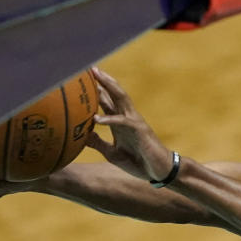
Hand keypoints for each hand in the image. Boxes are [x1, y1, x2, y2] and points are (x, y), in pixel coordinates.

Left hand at [87, 67, 172, 181]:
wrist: (159, 171)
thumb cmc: (139, 163)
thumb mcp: (112, 153)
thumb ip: (98, 143)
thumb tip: (81, 136)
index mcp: (120, 123)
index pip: (107, 101)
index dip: (96, 89)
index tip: (82, 78)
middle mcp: (127, 117)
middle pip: (114, 93)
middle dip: (102, 80)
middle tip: (88, 68)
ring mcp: (135, 122)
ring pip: (121, 98)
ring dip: (108, 86)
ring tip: (96, 76)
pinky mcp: (140, 130)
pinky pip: (123, 122)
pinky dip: (109, 119)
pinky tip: (96, 119)